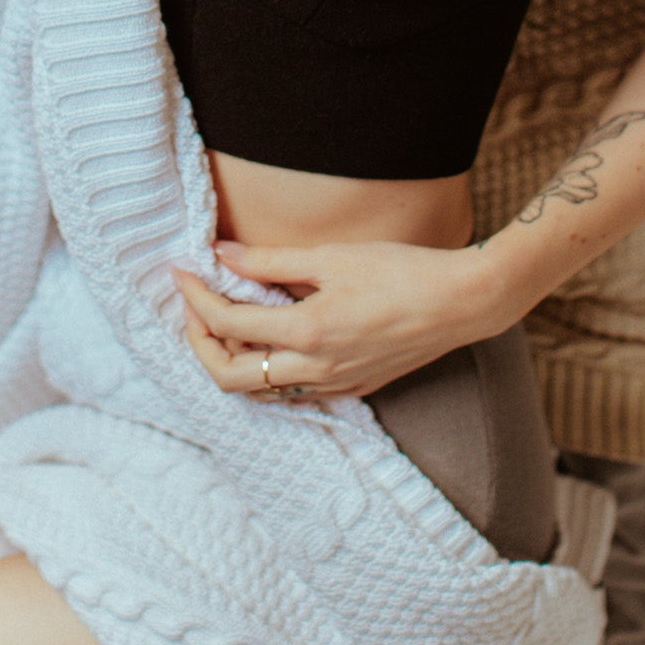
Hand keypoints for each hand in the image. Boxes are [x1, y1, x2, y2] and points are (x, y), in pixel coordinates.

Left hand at [173, 238, 519, 400]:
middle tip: (194, 306)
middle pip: (230, 377)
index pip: (228, 324)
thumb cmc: (401, 271)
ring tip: (225, 318)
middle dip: (200, 343)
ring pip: (259, 390)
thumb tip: (220, 252)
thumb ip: (269, 259)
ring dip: (232, 357)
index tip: (183, 272)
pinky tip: (270, 337)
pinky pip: (292, 391)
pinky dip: (267, 369)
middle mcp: (316, 369)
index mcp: (308, 333)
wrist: (461, 302)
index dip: (196, 298)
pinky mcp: (352, 388)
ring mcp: (334, 385)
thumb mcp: (331, 256)